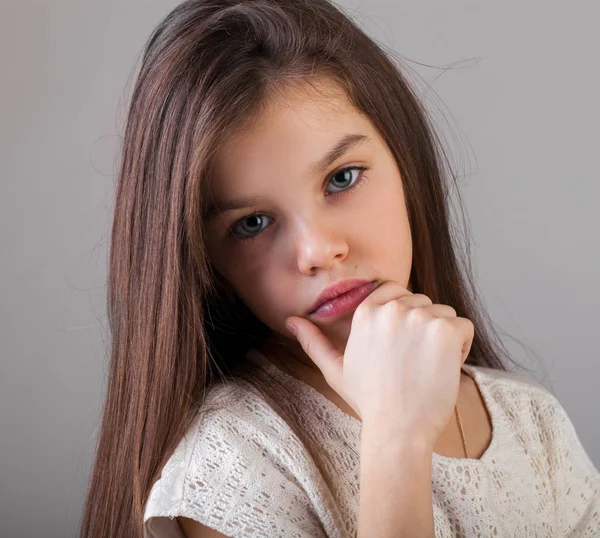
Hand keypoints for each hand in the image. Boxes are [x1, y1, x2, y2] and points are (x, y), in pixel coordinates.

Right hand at [285, 280, 473, 445]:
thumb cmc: (369, 400)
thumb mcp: (335, 369)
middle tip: (414, 362)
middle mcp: (392, 308)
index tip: (404, 340)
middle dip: (424, 327)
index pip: (395, 289)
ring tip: (428, 367)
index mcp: (366, 312)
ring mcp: (419, 318)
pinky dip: (462, 347)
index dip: (404, 313)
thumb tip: (291, 321)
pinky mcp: (445, 331)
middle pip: (422, 303)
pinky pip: (464, 327)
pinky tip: (445, 369)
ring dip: (443, 337)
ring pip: (444, 314)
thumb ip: (313, 341)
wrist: (397, 429)